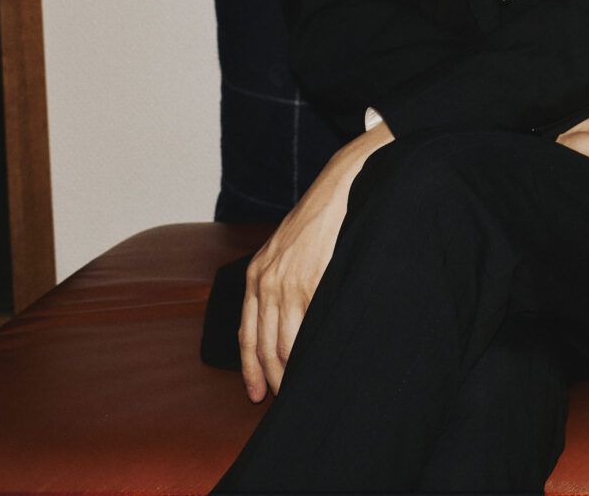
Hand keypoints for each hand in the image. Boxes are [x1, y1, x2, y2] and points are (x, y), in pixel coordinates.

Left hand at [241, 122, 389, 401]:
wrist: (341, 186)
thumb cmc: (319, 219)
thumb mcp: (287, 249)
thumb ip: (281, 281)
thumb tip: (288, 321)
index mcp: (256, 275)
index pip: (247, 335)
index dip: (250, 368)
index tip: (256, 393)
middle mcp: (265, 282)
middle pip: (264, 347)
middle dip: (273, 378)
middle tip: (284, 401)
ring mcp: (287, 283)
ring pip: (284, 345)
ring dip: (292, 372)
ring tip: (303, 391)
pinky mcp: (310, 281)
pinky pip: (306, 329)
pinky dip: (309, 352)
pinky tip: (317, 363)